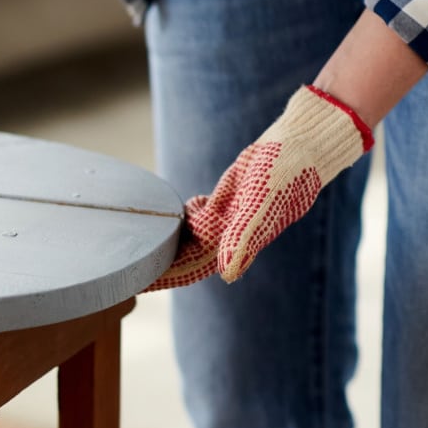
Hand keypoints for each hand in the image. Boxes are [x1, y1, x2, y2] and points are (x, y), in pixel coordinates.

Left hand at [148, 85, 372, 290]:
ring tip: (142, 243)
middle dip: (162, 262)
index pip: (196, 266)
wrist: (301, 144)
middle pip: (189, 255)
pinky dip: (188, 217)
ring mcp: (230, 218)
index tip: (142, 283)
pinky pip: (202, 216)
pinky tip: (183, 211)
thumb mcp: (263, 201)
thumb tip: (226, 275)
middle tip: (127, 266)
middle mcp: (233, 235)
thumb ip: (246, 237)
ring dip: (170, 241)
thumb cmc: (287, 172)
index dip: (170, 275)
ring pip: (192, 236)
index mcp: (239, 242)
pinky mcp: (229, 200)